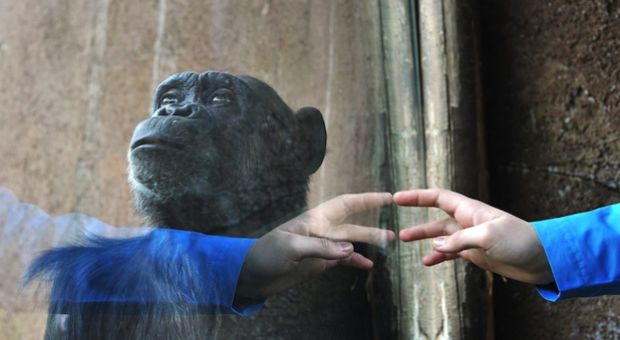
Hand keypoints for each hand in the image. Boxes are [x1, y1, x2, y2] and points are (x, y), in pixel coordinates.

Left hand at [235, 193, 394, 300]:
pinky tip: (368, 266)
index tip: (388, 197)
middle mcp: (321, 230)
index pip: (346, 204)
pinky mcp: (318, 263)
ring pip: (351, 242)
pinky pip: (342, 260)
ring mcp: (321, 247)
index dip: (367, 199)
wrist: (251, 275)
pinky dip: (356, 262)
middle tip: (394, 232)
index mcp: (315, 219)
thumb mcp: (292, 248)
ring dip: (368, 244)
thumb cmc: (266, 255)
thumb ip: (321, 248)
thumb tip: (351, 250)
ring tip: (388, 245)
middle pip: (353, 224)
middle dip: (373, 226)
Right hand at [395, 189, 552, 284]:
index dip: (417, 197)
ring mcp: (472, 238)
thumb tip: (435, 246)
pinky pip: (451, 252)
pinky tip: (427, 262)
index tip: (397, 198)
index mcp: (471, 211)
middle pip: (436, 218)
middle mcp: (468, 222)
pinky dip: (438, 256)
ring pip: (441, 236)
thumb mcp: (487, 237)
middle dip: (416, 219)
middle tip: (396, 223)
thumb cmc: (520, 241)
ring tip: (403, 240)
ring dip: (424, 238)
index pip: (438, 198)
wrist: (542, 259)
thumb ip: (459, 240)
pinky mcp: (477, 253)